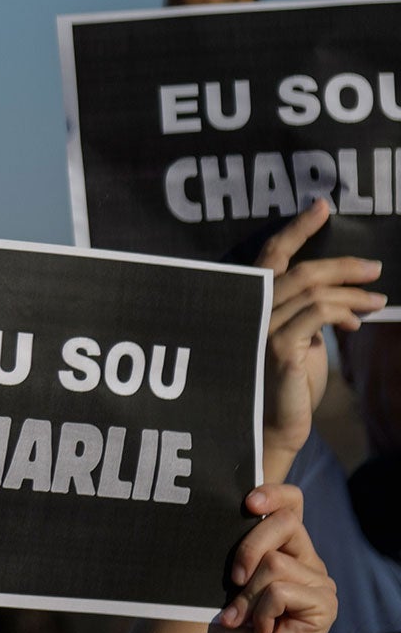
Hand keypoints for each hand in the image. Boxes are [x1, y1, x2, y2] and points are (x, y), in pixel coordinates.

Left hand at [208, 483, 334, 632]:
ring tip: (241, 617)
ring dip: (247, 594)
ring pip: (275, 562)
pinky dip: (259, 611)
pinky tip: (260, 630)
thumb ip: (239, 547)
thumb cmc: (230, 626)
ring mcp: (320, 584)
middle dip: (247, 548)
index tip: (247, 503)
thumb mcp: (228, 577)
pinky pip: (281, 590)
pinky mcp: (325, 606)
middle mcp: (308, 562)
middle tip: (231, 579)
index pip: (292, 503)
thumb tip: (231, 513)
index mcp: (285, 549)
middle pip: (285, 523)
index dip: (273, 493)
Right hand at [256, 199, 386, 480]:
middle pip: (300, 270)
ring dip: (353, 291)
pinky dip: (342, 311)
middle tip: (374, 266)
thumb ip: (309, 316)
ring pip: (313, 290)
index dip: (297, 228)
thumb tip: (344, 300)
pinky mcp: (278, 347)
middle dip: (341, 263)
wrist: (275, 426)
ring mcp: (262, 326)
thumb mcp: (301, 341)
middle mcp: (252, 308)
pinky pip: (317, 315)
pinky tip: (357, 322)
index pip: (273, 255)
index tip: (322, 206)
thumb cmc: (288, 384)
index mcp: (255, 302)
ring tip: (379, 298)